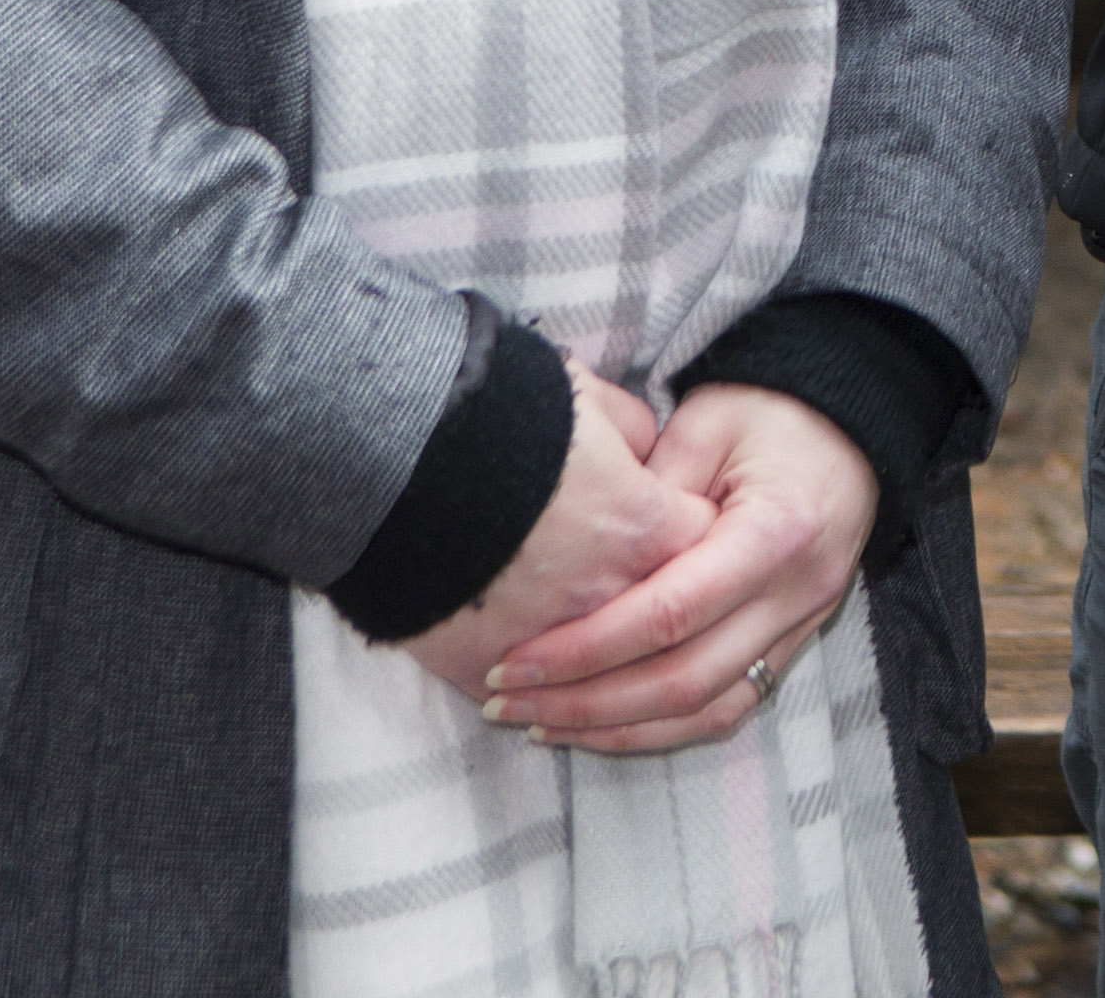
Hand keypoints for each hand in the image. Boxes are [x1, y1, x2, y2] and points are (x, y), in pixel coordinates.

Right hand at [397, 362, 711, 699]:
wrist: (395, 460)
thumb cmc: (499, 418)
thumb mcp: (589, 401)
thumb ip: (637, 432)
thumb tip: (650, 453)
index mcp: (649, 528)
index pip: (709, 550)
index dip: (697, 538)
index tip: (679, 532)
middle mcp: (612, 595)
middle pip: (666, 632)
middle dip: (659, 622)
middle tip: (645, 615)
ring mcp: (551, 644)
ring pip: (603, 685)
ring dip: (603, 683)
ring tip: (590, 684)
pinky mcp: (487, 672)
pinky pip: (530, 704)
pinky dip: (534, 700)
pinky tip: (531, 699)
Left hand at [474, 384, 880, 755]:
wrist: (854, 420)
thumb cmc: (773, 409)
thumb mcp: (706, 422)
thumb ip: (648, 488)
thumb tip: (583, 555)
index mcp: (776, 533)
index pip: (670, 615)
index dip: (586, 648)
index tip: (516, 660)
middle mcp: (797, 593)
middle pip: (684, 680)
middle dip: (586, 702)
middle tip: (506, 701)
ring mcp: (803, 624)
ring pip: (707, 710)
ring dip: (619, 728)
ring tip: (541, 722)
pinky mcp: (796, 640)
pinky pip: (729, 706)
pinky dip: (663, 725)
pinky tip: (604, 725)